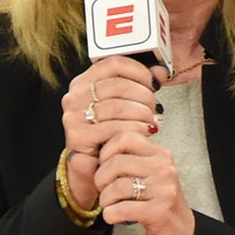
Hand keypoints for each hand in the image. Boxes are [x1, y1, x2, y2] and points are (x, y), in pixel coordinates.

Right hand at [60, 56, 161, 210]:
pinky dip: (134, 130)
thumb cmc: (110, 136)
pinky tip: (143, 133)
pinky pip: (114, 128)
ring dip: (141, 115)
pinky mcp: (77, 136)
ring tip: (150, 122)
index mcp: (84, 82)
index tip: (152, 82)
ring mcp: (73, 116)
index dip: (139, 71)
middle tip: (154, 109)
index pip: (114, 63)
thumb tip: (161, 72)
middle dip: (144, 97)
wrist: (93, 170)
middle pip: (119, 85)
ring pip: (118, 106)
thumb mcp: (124, 106)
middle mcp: (75, 96)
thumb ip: (140, 86)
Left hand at [94, 131, 195, 234]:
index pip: (125, 137)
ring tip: (108, 204)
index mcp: (160, 154)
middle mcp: (164, 168)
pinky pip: (122, 208)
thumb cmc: (156, 201)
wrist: (180, 231)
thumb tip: (80, 154)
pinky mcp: (159, 211)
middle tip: (102, 189)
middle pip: (117, 162)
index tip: (104, 165)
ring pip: (117, 186)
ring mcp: (163, 189)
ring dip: (105, 198)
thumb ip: (120, 160)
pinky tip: (114, 216)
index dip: (106, 151)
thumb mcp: (144, 174)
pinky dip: (111, 214)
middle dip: (101, 178)